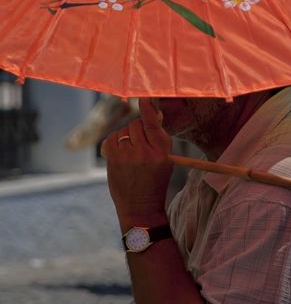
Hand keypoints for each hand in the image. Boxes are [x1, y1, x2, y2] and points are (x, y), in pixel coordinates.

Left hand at [101, 98, 172, 227]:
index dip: (147, 108)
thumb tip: (152, 113)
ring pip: (124, 130)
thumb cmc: (154, 181)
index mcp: (162, 150)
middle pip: (136, 124)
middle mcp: (145, 151)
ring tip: (131, 154)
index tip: (144, 98)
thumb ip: (158, 137)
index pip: (152, 123)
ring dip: (126, 137)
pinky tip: (120, 154)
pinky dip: (115, 142)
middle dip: (137, 130)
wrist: (140, 206)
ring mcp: (127, 155)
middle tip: (140, 145)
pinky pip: (111, 138)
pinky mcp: (113, 159)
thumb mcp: (165, 159)